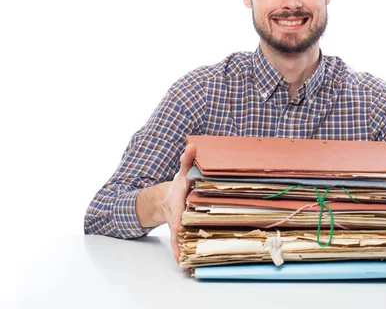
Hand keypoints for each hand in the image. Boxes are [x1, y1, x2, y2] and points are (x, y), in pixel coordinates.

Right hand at [164, 143, 196, 262]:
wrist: (168, 198)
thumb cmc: (180, 185)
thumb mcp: (182, 173)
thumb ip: (187, 161)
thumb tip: (193, 145)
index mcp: (175, 201)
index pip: (176, 210)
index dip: (177, 218)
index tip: (178, 226)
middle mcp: (174, 215)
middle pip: (176, 229)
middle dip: (179, 240)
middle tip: (181, 251)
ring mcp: (176, 225)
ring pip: (177, 239)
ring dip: (180, 250)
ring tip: (184, 263)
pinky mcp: (181, 233)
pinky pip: (180, 243)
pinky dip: (181, 253)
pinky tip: (185, 264)